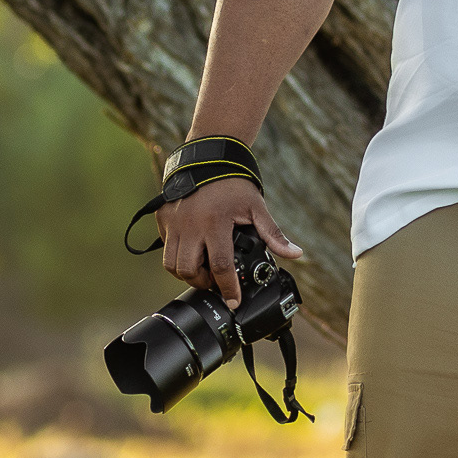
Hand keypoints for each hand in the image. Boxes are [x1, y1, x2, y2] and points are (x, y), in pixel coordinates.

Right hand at [160, 178, 301, 303]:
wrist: (208, 156)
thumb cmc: (234, 183)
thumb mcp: (256, 207)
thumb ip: (273, 234)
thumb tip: (296, 254)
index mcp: (216, 223)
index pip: (221, 267)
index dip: (228, 289)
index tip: (233, 302)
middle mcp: (190, 225)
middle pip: (189, 271)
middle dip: (203, 282)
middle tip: (215, 280)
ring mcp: (173, 222)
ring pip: (171, 264)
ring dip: (187, 273)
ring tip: (203, 268)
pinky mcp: (162, 218)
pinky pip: (165, 248)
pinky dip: (176, 256)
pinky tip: (192, 251)